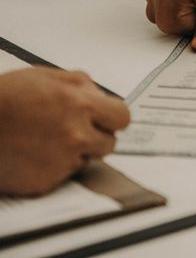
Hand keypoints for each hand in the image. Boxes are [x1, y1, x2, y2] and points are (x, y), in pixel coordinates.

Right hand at [0, 68, 129, 195]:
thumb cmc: (4, 98)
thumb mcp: (45, 76)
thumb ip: (81, 84)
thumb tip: (100, 94)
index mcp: (81, 105)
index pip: (122, 118)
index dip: (113, 118)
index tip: (106, 119)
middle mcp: (76, 135)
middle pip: (109, 144)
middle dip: (96, 136)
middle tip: (74, 130)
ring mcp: (62, 161)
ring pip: (86, 160)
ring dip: (74, 152)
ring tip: (46, 139)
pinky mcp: (46, 182)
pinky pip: (62, 176)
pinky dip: (52, 167)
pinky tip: (33, 154)